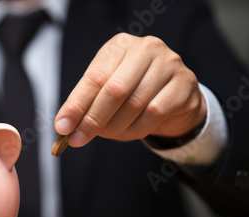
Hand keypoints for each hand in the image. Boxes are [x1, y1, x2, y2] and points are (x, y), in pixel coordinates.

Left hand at [54, 33, 206, 146]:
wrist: (174, 96)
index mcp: (120, 46)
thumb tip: (65, 125)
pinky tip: (130, 132)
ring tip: (107, 135)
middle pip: (114, 91)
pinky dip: (137, 129)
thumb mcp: (106, 89)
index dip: (76, 105)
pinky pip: (154, 114)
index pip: (94, 78)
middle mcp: (146, 49)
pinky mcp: (185, 85)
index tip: (62, 127)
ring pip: (134, 105)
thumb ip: (86, 103)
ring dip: (115, 127)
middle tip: (78, 139)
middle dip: (93, 120)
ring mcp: (169, 64)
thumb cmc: (133, 91)